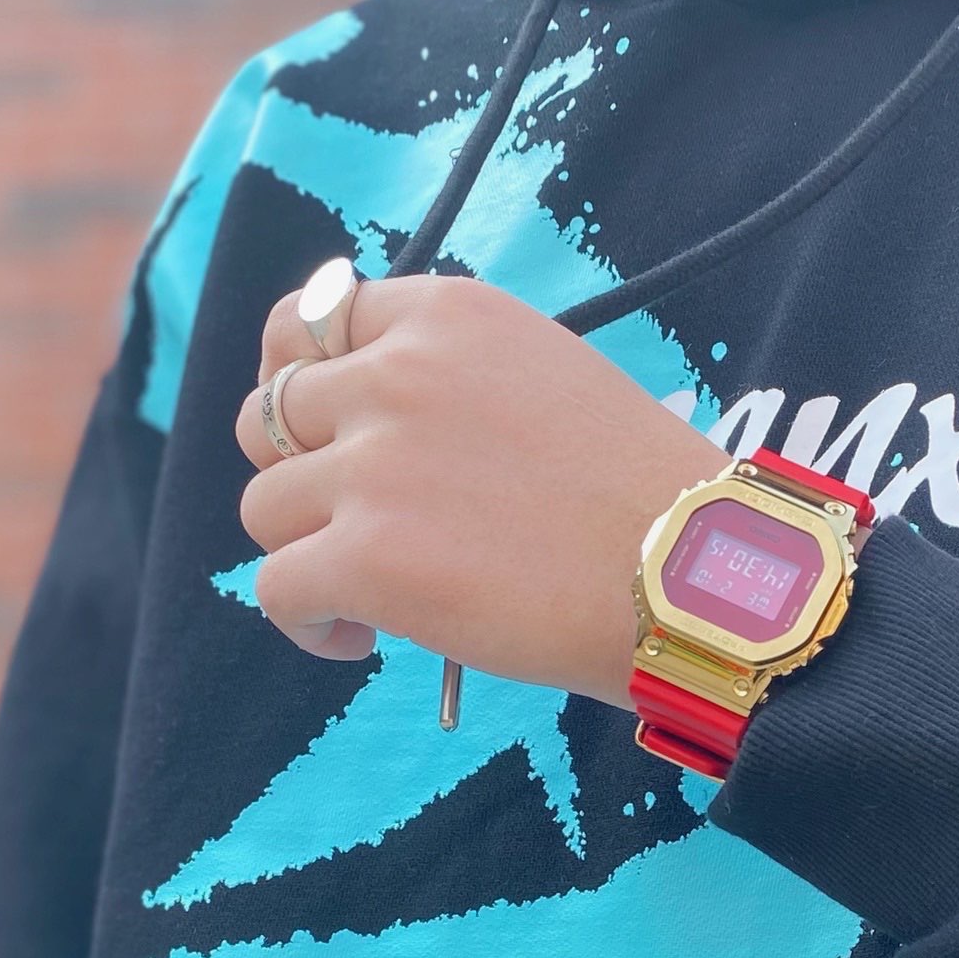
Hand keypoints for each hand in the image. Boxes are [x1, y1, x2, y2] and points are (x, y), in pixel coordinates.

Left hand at [235, 275, 724, 707]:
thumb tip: (380, 437)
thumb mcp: (551, 379)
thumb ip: (458, 380)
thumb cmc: (648, 500)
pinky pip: (276, 590)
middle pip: (270, 419)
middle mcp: (397, 374)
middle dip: (300, 478)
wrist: (694, 577)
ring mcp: (375, 467)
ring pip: (264, 508)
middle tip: (354, 527)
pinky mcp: (367, 559)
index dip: (302, 391)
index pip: (309, 324)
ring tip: (369, 599)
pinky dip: (304, 624)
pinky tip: (358, 640)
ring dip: (305, 554)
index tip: (332, 444)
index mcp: (447, 317)